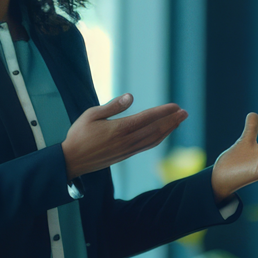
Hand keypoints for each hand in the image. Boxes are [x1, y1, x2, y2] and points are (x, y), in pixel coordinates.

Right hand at [61, 94, 188, 178]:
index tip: (176, 106)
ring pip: (153, 139)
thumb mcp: (91, 115)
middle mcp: (127, 141)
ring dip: (168, 130)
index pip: (147, 118)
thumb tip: (130, 97)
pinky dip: (159, 139)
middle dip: (172, 120)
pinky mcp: (126, 155)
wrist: (72, 161)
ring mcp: (127, 150)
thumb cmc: (79, 135)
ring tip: (179, 121)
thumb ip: (112, 106)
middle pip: (155, 129)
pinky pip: (147, 146)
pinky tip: (164, 133)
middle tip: (185, 112)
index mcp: (119, 129)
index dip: (163, 112)